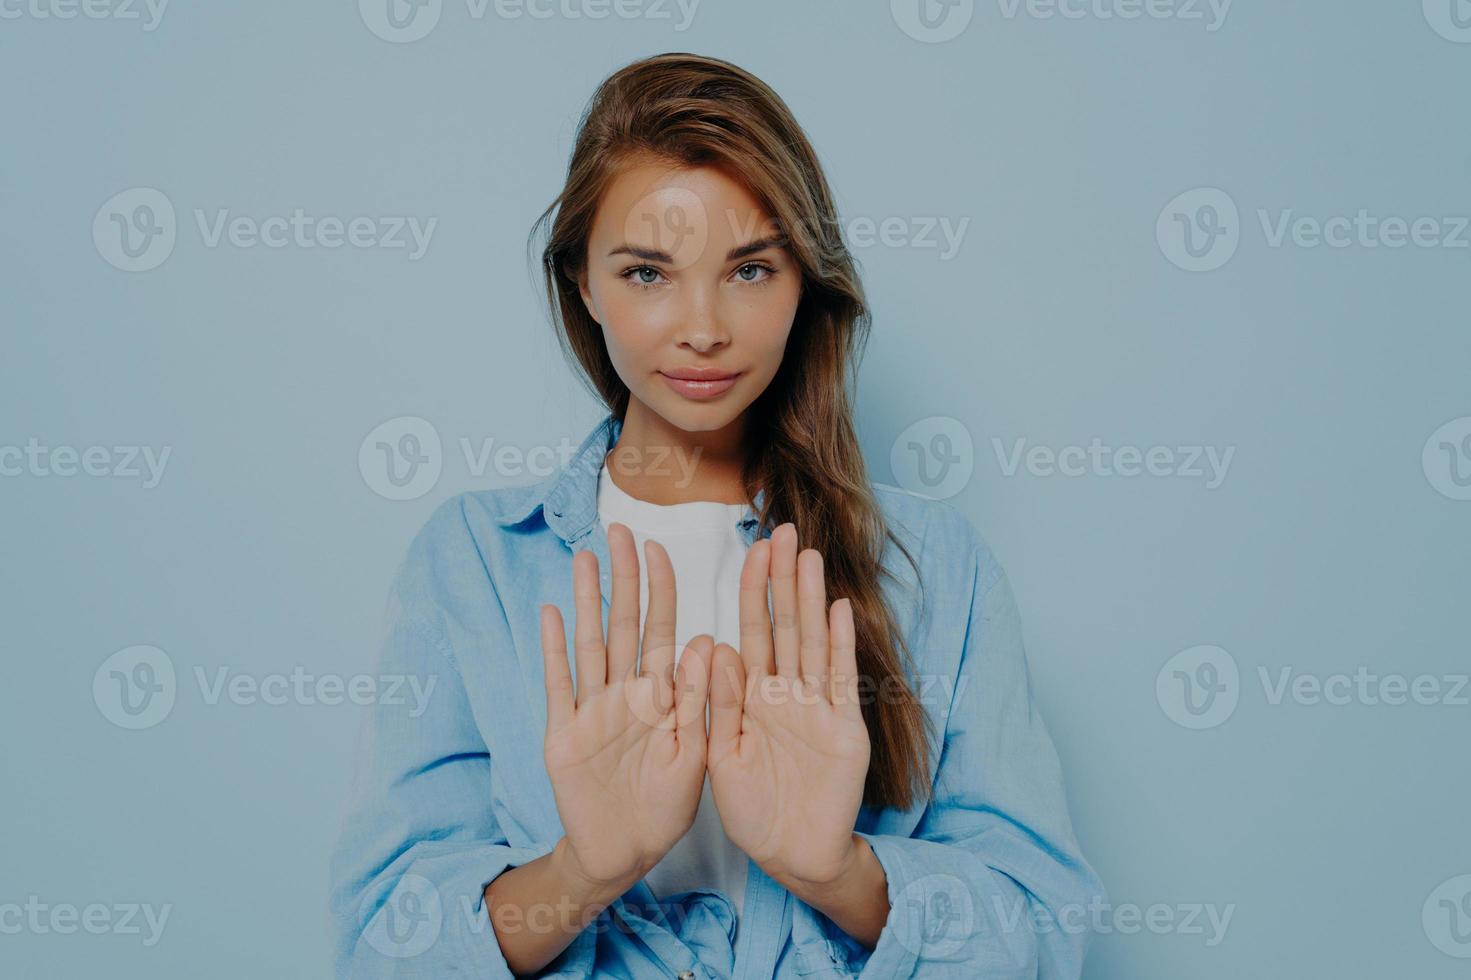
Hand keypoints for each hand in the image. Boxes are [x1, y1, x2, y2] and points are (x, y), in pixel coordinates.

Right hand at [539, 522, 714, 888]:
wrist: (623, 853)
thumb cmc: (664, 805)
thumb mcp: (694, 753)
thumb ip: (699, 700)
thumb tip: (709, 641)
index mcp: (660, 697)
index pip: (661, 630)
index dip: (661, 589)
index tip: (661, 547)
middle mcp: (624, 694)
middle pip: (623, 625)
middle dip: (623, 578)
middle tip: (620, 530)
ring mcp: (591, 711)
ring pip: (589, 645)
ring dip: (587, 601)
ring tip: (585, 558)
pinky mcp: (563, 734)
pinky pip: (559, 685)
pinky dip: (554, 650)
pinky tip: (551, 612)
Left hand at [706, 522, 871, 889]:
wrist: (793, 855)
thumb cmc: (753, 809)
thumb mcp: (720, 755)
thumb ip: (719, 702)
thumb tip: (713, 645)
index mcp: (751, 697)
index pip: (751, 630)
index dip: (751, 590)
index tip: (749, 548)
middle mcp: (786, 693)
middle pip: (785, 625)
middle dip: (783, 579)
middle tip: (783, 530)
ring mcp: (816, 708)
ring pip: (813, 642)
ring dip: (811, 599)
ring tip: (809, 557)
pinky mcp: (842, 729)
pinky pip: (839, 680)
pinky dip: (839, 645)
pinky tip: (839, 609)